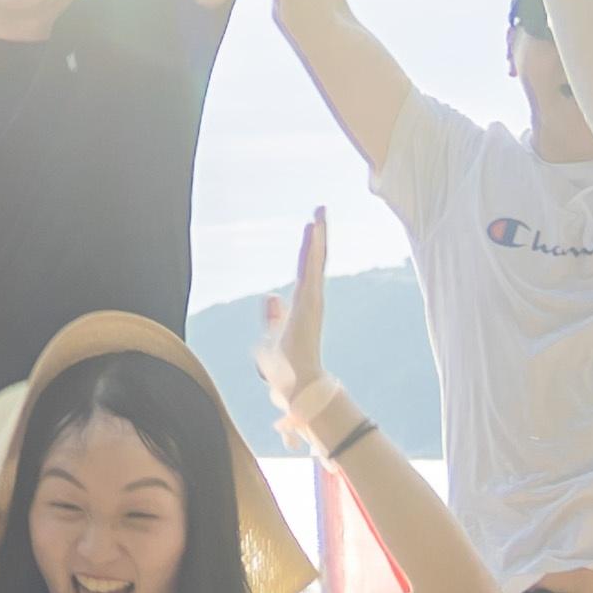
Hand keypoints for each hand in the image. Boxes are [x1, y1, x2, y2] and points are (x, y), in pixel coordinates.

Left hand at [249, 212, 340, 443]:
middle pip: (316, 259)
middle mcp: (311, 299)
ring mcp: (312, 300)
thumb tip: (271, 296)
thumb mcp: (273, 334)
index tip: (312, 227)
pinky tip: (313, 230)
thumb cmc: (285, 365)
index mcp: (303, 304)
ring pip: (316, 260)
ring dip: (318, 236)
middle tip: (321, 209)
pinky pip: (311, 270)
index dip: (310, 248)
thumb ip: (274, 315)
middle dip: (319, 234)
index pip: (307, 270)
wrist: (296, 383)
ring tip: (320, 211)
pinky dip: (313, 250)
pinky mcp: (310, 302)